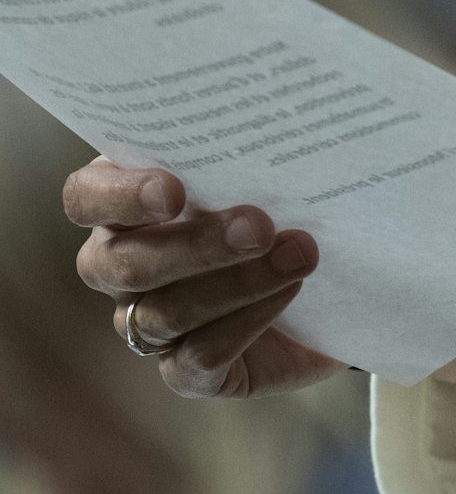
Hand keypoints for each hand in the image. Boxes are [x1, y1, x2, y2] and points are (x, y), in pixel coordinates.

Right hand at [65, 158, 339, 399]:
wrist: (331, 274)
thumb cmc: (285, 198)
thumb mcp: (265, 165)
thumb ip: (245, 146)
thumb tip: (271, 121)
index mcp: (127, 201)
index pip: (85, 197)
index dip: (117, 196)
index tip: (174, 190)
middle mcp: (122, 265)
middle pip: (119, 264)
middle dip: (192, 245)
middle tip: (260, 226)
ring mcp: (148, 323)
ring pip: (162, 313)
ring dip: (237, 283)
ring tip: (299, 254)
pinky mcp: (187, 371)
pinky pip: (196, 358)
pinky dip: (246, 322)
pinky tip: (289, 292)